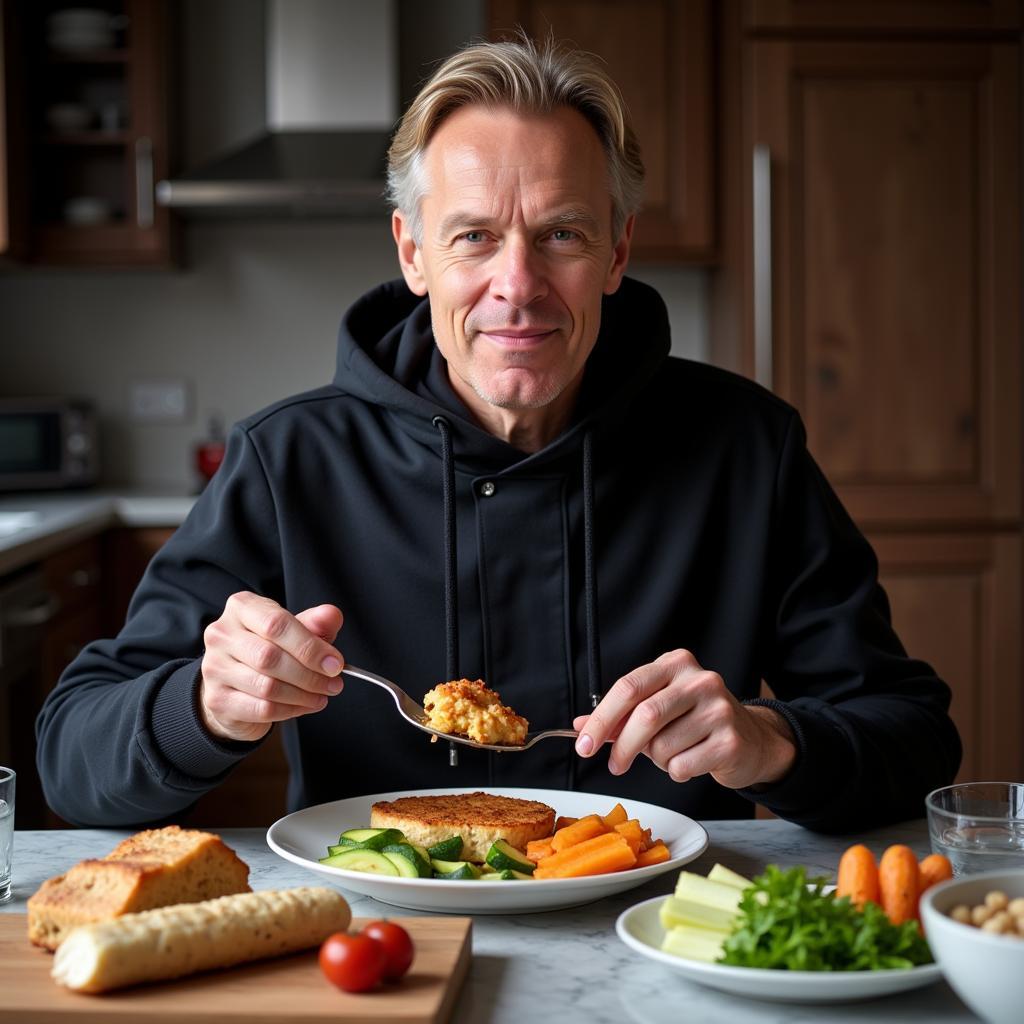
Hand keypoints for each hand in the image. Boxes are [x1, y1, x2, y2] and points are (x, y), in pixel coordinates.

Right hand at [199, 592, 344, 741]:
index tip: (335, 663)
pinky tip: (302, 705)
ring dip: (303, 695)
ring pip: (267, 687)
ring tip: (321, 695)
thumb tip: (331, 616)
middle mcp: (222, 634)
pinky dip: (289, 710)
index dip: (310, 647)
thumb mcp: (294, 630)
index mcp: (242, 608)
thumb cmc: (268, 649)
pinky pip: (261, 708)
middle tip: (333, 683)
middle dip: (309, 675)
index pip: (277, 624)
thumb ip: (315, 623)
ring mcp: (214, 667)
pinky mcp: (217, 698)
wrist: (235, 682)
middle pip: (270, 657)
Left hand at [572, 649, 795, 789]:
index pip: (628, 687)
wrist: (750, 739)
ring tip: (671, 753)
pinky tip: (691, 761)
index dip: (601, 718)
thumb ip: (620, 716)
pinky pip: (683, 765)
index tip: (583, 744)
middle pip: (645, 716)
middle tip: (614, 765)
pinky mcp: (731, 740)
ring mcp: (719, 708)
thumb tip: (580, 726)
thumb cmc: (695, 722)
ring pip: (663, 745)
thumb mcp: (657, 709)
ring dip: (657, 759)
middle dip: (622, 746)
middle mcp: (699, 679)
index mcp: (675, 664)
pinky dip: (677, 771)